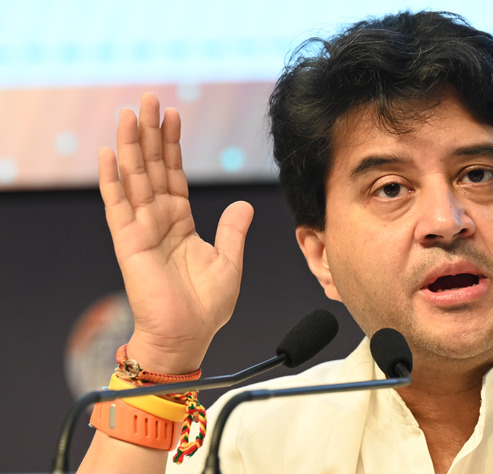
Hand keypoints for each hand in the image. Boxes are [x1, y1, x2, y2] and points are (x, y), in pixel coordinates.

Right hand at [98, 93, 253, 372]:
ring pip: (135, 178)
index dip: (173, 145)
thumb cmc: (206, 306)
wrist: (187, 336)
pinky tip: (107, 154)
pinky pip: (118, 206)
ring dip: (131, 145)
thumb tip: (245, 205)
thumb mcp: (229, 261)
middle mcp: (159, 219)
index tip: (173, 114)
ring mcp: (142, 229)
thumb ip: (233, 231)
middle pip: (152, 167)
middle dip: (150, 132)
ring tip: (130, 113)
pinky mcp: (130, 243)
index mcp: (181, 222)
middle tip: (149, 98)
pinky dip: (112, 180)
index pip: (174, 174)